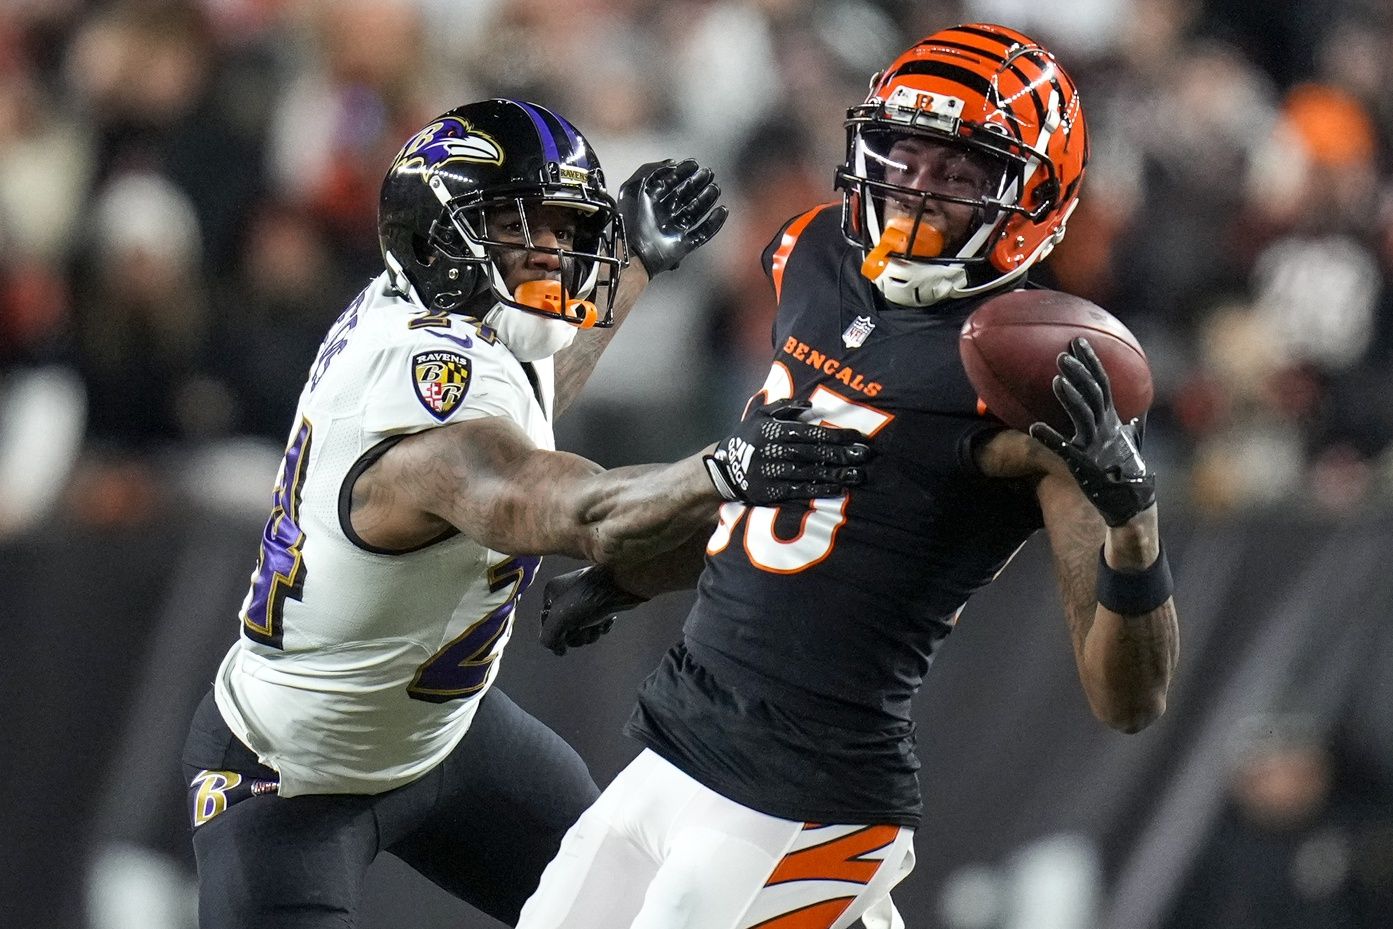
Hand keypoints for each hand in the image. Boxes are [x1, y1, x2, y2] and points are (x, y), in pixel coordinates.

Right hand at [539, 565, 646, 655]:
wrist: (622, 583)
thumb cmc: (588, 598)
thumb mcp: (560, 619)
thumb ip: (549, 637)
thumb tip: (558, 650)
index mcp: (553, 592)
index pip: (546, 623)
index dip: (557, 633)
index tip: (567, 632)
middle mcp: (567, 594)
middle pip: (565, 628)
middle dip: (577, 635)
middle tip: (584, 629)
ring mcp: (586, 599)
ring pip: (582, 629)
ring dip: (590, 633)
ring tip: (598, 625)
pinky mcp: (602, 604)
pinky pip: (596, 624)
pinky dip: (601, 627)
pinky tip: (606, 622)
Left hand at [618, 159, 728, 276]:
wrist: (632, 251)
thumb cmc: (629, 220)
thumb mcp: (633, 187)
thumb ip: (649, 170)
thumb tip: (672, 163)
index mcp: (650, 202)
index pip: (669, 183)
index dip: (682, 172)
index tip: (695, 164)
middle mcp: (663, 215)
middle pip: (684, 196)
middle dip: (697, 184)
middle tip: (709, 173)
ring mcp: (674, 231)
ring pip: (695, 212)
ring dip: (706, 200)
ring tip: (715, 189)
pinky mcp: (683, 246)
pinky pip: (702, 234)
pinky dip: (714, 223)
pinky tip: (722, 210)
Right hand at [703, 399, 871, 504]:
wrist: (721, 469)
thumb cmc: (746, 438)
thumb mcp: (758, 415)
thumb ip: (783, 407)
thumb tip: (810, 404)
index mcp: (772, 430)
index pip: (810, 432)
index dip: (835, 435)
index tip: (857, 436)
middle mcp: (772, 450)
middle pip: (813, 453)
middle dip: (842, 454)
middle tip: (865, 455)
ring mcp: (771, 472)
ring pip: (809, 473)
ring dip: (836, 474)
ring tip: (858, 474)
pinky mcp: (770, 492)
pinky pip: (798, 491)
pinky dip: (819, 490)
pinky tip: (838, 489)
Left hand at [1029, 337, 1155, 526]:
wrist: (1132, 504)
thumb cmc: (1128, 473)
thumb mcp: (1130, 445)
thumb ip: (1130, 427)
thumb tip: (1133, 415)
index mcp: (1113, 421)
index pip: (1103, 383)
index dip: (1091, 361)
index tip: (1078, 340)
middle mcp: (1107, 429)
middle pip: (1094, 394)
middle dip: (1080, 372)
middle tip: (1063, 354)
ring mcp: (1096, 446)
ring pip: (1084, 415)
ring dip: (1070, 397)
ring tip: (1056, 379)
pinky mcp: (1084, 465)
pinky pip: (1065, 449)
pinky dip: (1050, 438)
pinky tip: (1033, 428)